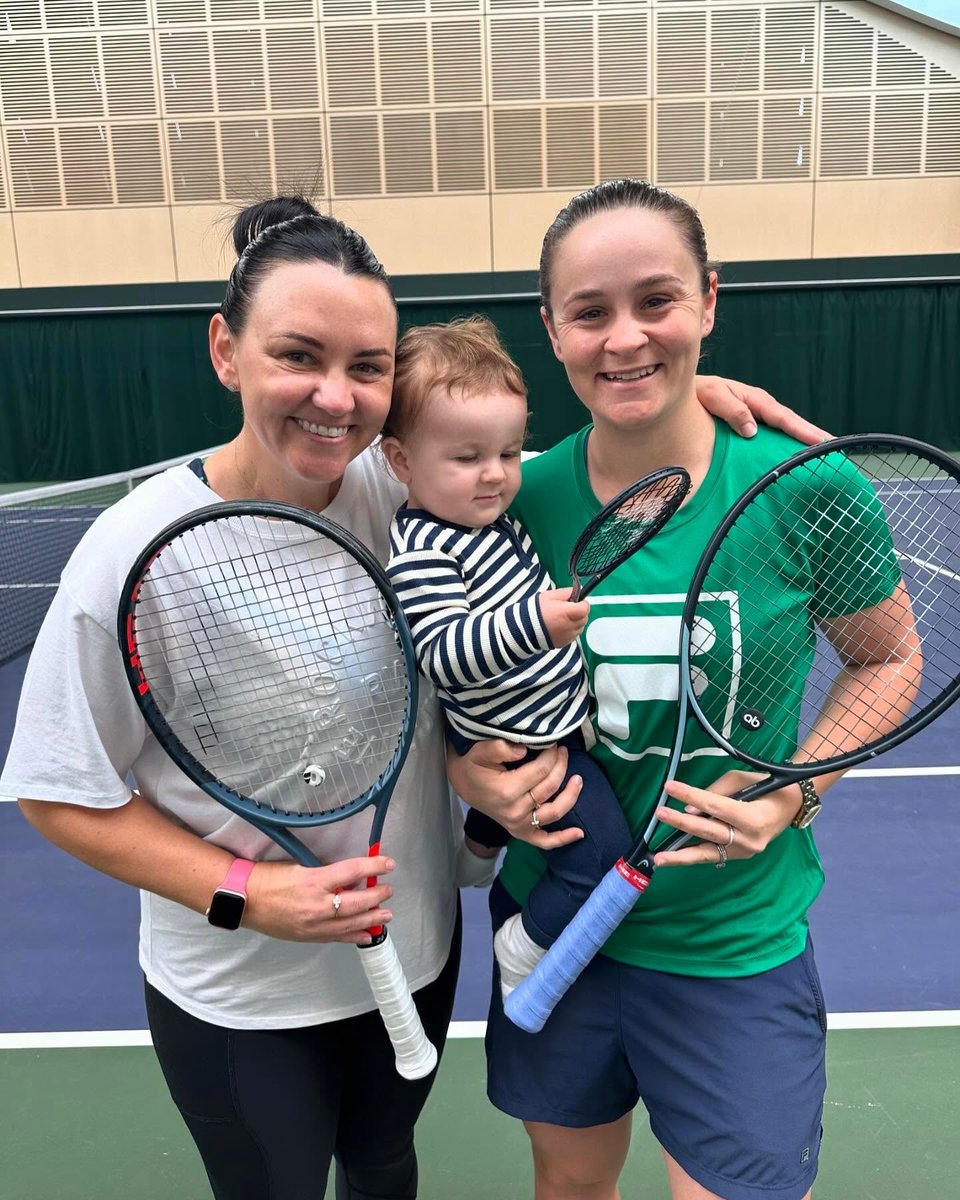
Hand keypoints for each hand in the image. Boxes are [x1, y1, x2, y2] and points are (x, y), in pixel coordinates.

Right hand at [244, 855, 395, 943]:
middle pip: (357, 901)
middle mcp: (316, 904)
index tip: (388, 864)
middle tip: (388, 890)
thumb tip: (352, 877)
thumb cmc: (268, 878)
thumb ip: (327, 873)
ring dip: (372, 918)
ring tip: (386, 915)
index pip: (352, 871)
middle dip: (377, 895)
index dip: (374, 867)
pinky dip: (354, 936)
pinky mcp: (308, 936)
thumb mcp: (300, 867)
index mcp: (314, 880)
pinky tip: (367, 934)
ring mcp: (313, 924)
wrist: (244, 899)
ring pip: (351, 923)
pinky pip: (337, 937)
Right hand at [446, 739, 584, 848]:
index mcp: (507, 790)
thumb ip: (499, 747)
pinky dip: (563, 839)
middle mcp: (515, 810)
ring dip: (571, 795)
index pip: (541, 770)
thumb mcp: (480, 751)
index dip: (552, 755)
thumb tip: (523, 750)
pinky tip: (579, 833)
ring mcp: (519, 824)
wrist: (464, 785)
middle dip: (561, 766)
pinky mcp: (521, 832)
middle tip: (562, 751)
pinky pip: (545, 841)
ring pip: (555, 812)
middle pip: (550, 787)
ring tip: (578, 779)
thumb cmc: (474, 766)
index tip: (554, 743)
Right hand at [539, 587, 589, 647]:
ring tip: (563, 618)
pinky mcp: (564, 643)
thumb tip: (576, 591)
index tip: (577, 601)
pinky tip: (560, 626)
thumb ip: (565, 592)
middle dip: (580, 612)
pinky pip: (573, 635)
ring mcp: (568, 636)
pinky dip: (570, 630)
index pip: (585, 608)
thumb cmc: (536, 611)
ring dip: (576, 622)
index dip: (583, 603)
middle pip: (584, 618)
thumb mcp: (549, 596)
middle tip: (568, 609)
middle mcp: (570, 626)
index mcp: (567, 612)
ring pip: (580, 628)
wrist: (525, 628)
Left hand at [651, 770, 800, 867]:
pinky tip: (675, 856)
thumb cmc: (767, 788)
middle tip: (660, 814)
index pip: (714, 806)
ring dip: (682, 856)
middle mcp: (749, 840)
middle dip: (682, 824)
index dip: (690, 796)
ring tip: (660, 858)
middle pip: (708, 832)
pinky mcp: (739, 857)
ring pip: (708, 854)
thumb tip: (690, 810)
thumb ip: (716, 792)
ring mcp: (744, 852)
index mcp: (752, 818)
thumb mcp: (742, 780)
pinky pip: (713, 854)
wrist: (790, 808)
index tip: (670, 787)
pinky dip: (694, 854)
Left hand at [694, 375, 830, 444]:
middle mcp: (760, 407)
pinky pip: (772, 433)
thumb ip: (731, 410)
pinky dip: (785, 441)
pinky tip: (792, 453)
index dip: (802, 430)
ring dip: (802, 439)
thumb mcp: (712, 396)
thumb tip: (752, 430)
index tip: (821, 441)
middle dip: (812, 434)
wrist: (684, 391)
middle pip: (791, 422)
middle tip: (833, 448)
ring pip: (784, 428)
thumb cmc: (697, 392)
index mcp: (754, 399)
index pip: (783, 417)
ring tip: (822, 452)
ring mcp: (757, 415)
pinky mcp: (750, 423)